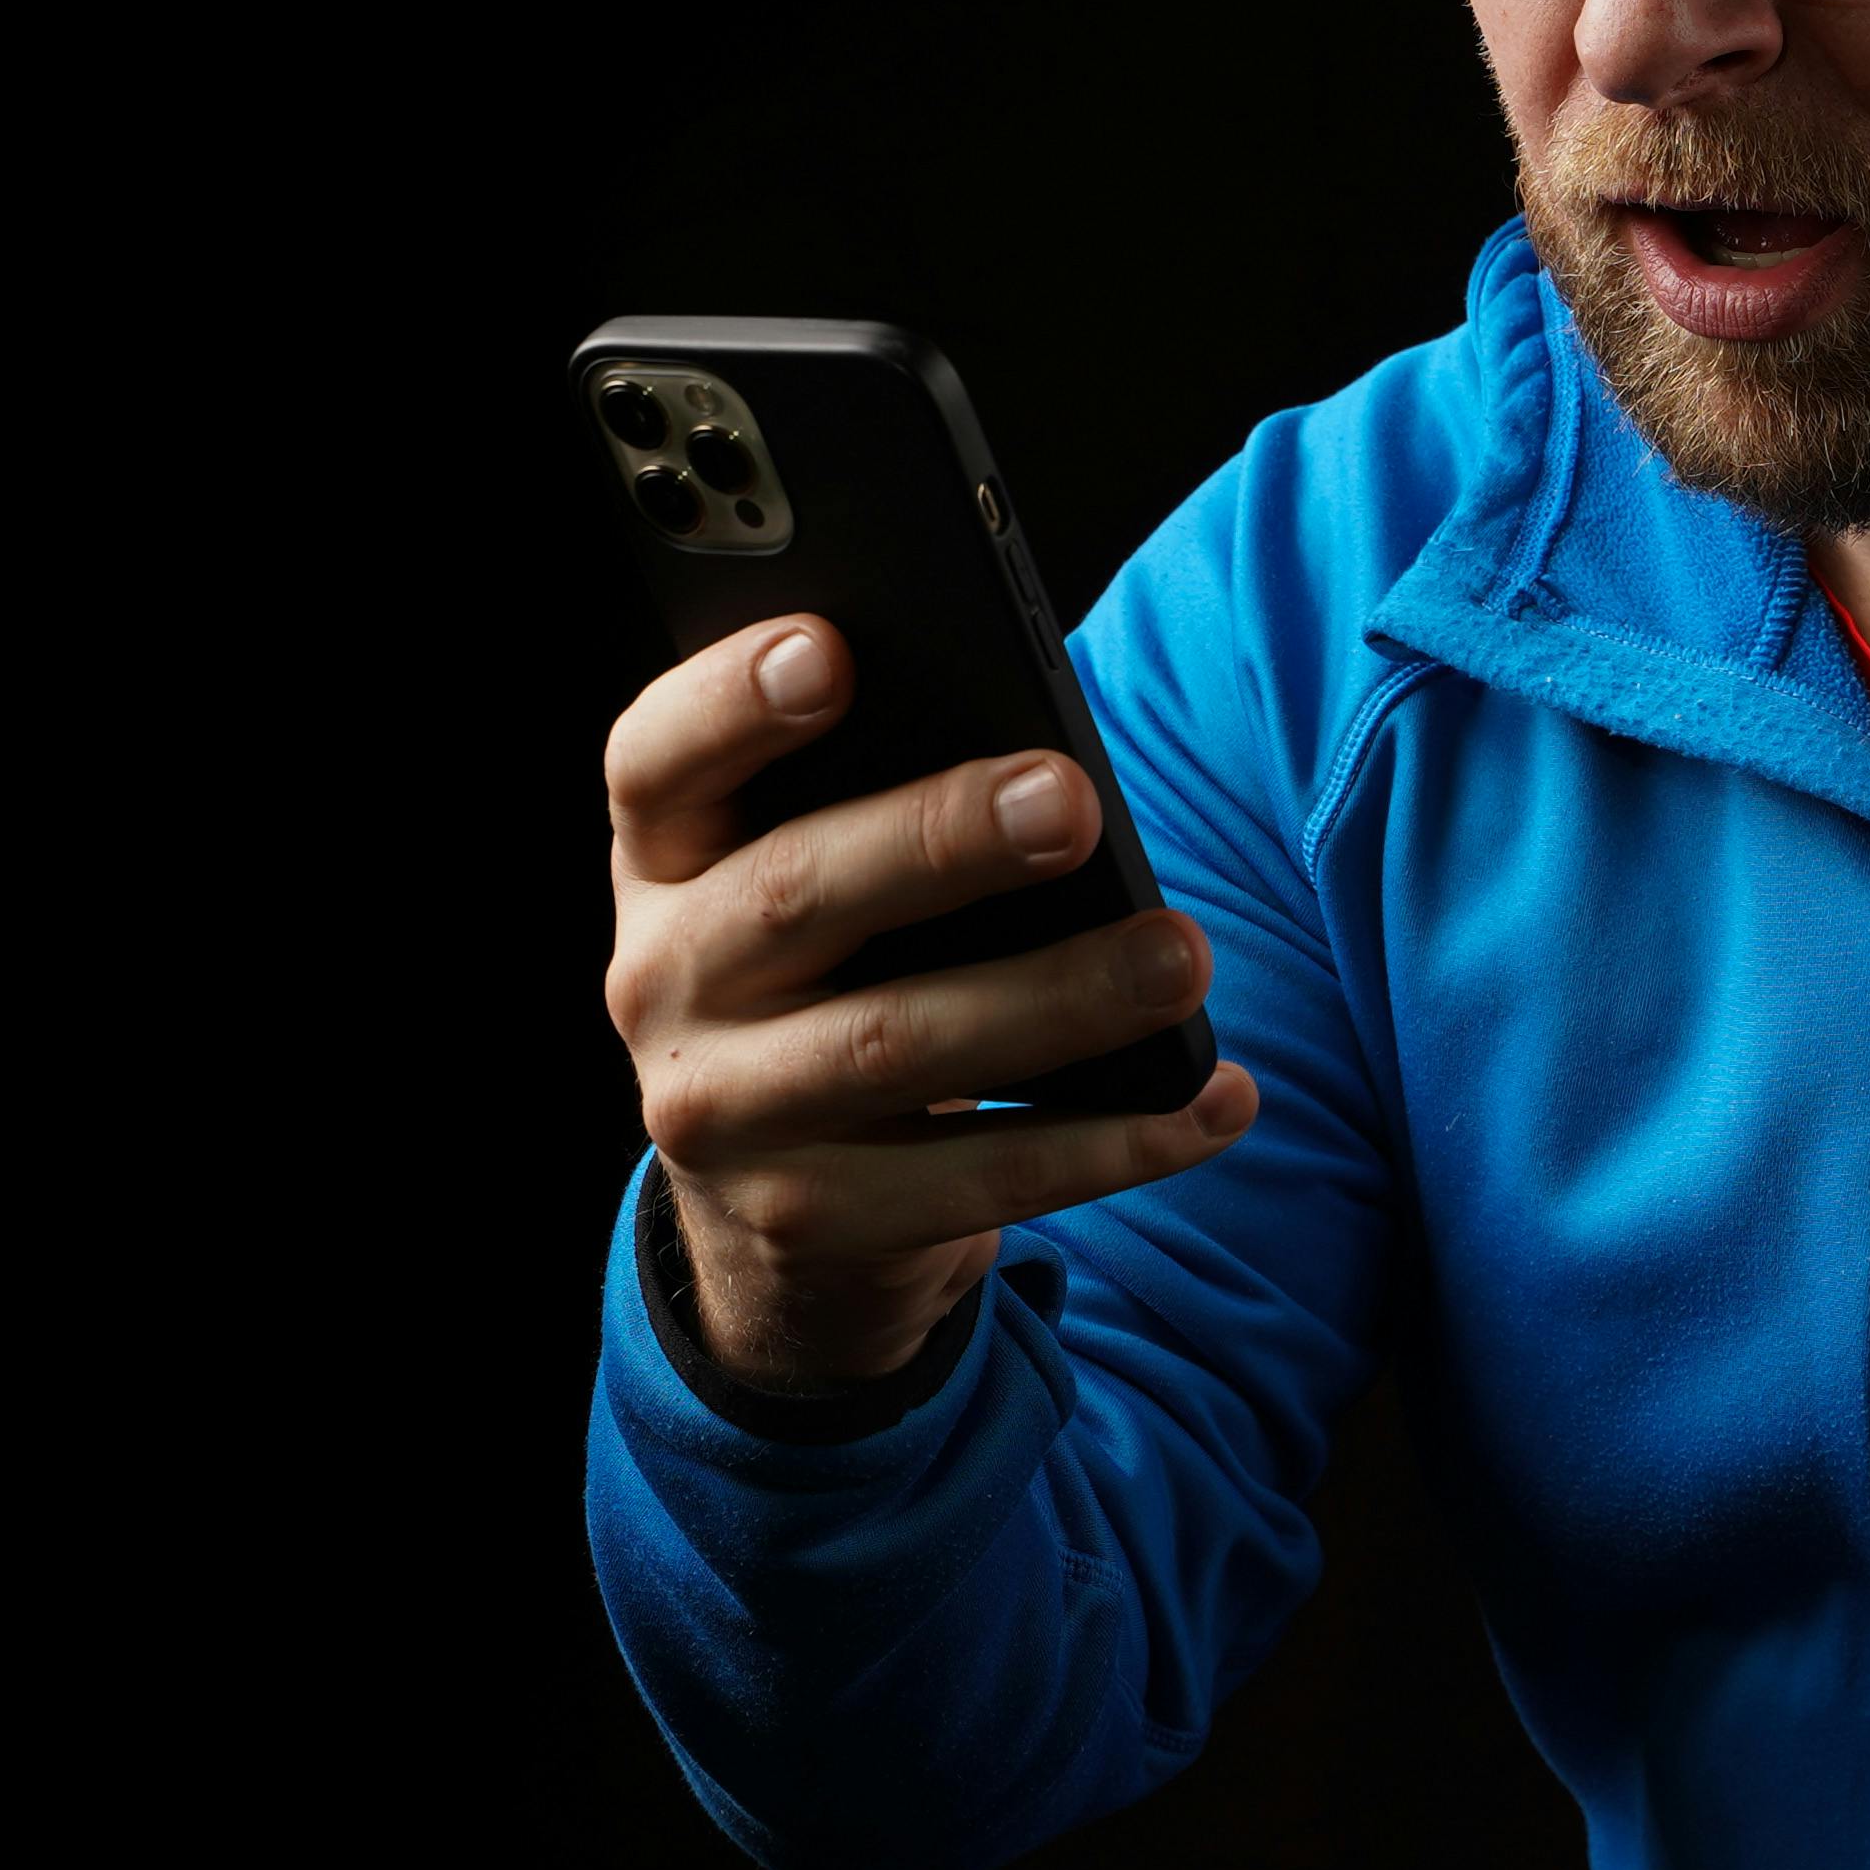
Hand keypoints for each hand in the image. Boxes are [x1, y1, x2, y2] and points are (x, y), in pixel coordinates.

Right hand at [604, 613, 1258, 1389]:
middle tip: (1072, 802)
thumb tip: (1045, 769)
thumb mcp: (824, 876)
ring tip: (1181, 956)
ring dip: (1055, 999)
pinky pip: (976, 1181)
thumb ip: (884, 804)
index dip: (731, 700)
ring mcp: (719, 1113)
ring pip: (892, 1046)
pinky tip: (1213, 1097)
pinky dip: (1114, 1143)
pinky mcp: (808, 1220)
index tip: (833, 649)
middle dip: (940, 840)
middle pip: (793, 893)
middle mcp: (662, 979)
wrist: (789, 1202)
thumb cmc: (846, 970)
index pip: (656, 760)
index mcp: (666, 856)